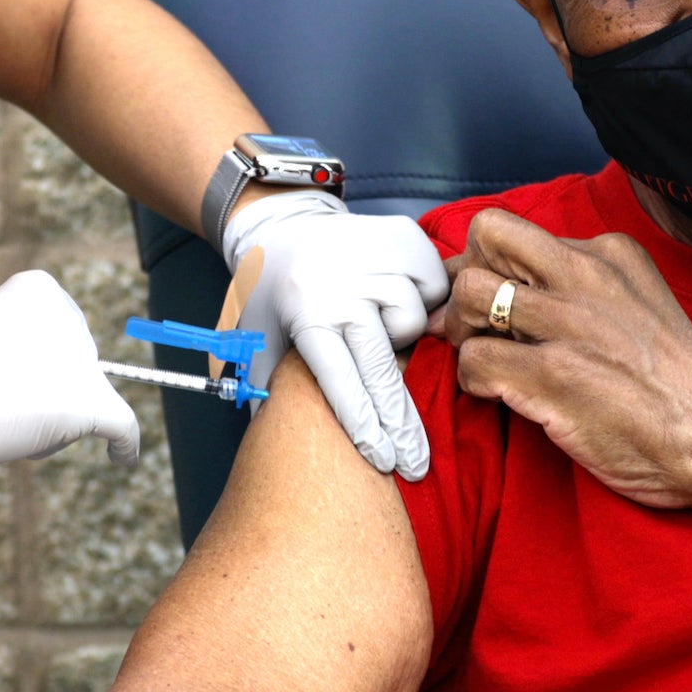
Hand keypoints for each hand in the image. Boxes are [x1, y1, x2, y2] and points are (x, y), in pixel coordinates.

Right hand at [0, 270, 139, 469]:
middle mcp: (70, 315)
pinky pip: (122, 425)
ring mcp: (82, 359)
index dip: (35, 360)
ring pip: (82, 399)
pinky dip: (124, 444)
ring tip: (3, 418)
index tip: (5, 374)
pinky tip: (122, 457)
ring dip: (52, 417)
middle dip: (45, 389)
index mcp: (40, 288)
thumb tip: (48, 376)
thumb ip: (19, 345)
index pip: (56, 332)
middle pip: (74, 364)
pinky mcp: (89, 402)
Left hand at [222, 191, 449, 479]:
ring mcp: (375, 257)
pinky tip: (397, 296)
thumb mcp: (257, 339)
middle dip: (400, 424)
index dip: (363, 424)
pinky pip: (433, 286)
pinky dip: (424, 297)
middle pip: (382, 367)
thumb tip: (274, 448)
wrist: (282, 226)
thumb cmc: (273, 295)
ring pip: (413, 322)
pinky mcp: (403, 236)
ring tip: (377, 325)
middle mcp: (340, 286)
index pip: (340, 380)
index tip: (383, 461)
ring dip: (402, 334)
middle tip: (415, 464)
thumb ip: (268, 390)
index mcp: (305, 314)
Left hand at [441, 208, 691, 509]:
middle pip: (485, 237)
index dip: (487, 262)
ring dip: (462, 330)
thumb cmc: (677, 384)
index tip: (490, 298)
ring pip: (469, 293)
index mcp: (608, 254)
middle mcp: (586, 276)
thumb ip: (584, 287)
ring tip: (486, 359)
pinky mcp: (553, 374)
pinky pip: (474, 360)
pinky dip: (472, 381)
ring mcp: (568, 324)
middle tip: (474, 324)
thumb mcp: (640, 303)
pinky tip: (500, 396)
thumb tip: (511, 285)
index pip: (515, 230)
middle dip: (464, 280)